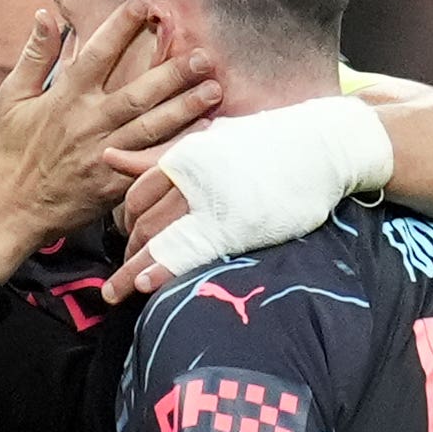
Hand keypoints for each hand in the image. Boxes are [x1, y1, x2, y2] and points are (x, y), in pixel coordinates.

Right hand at [0, 0, 218, 235]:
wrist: (11, 210)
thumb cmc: (10, 152)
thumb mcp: (11, 98)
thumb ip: (34, 56)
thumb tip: (46, 15)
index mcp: (65, 97)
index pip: (97, 54)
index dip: (121, 26)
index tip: (145, 3)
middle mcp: (89, 123)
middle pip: (138, 92)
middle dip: (172, 72)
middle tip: (203, 54)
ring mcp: (104, 154)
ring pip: (152, 127)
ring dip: (185, 108)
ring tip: (213, 89)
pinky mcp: (114, 183)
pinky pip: (151, 162)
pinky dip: (177, 148)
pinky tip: (202, 135)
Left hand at [102, 95, 393, 300]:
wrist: (323, 143)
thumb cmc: (267, 142)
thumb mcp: (209, 139)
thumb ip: (157, 155)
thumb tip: (109, 157)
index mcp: (183, 155)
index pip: (136, 196)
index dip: (125, 223)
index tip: (128, 240)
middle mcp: (190, 178)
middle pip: (140, 221)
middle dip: (125, 252)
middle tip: (116, 277)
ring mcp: (211, 202)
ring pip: (157, 239)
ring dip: (132, 270)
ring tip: (115, 292)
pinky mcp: (235, 225)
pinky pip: (188, 253)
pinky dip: (162, 270)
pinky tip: (145, 285)